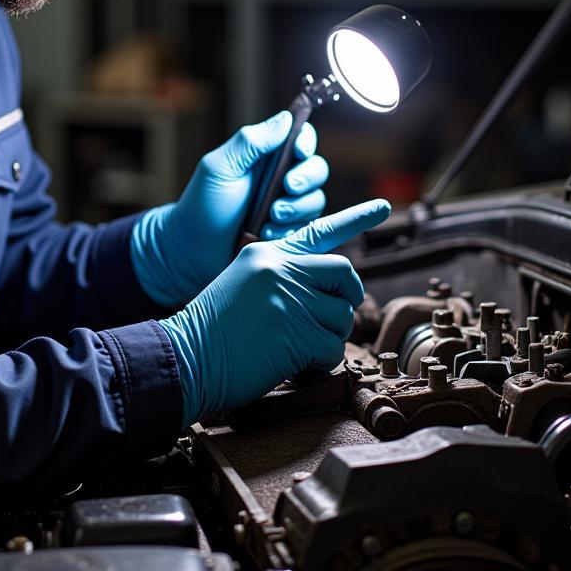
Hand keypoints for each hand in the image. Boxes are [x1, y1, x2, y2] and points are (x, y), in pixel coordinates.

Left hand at [131, 111, 328, 307]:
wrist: (191, 251)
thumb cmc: (201, 205)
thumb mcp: (220, 167)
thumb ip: (251, 142)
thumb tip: (285, 118)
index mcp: (264, 157)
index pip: (299, 138)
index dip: (306, 142)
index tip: (298, 151)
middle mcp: (279, 179)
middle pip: (316, 169)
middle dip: (306, 178)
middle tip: (286, 187)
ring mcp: (286, 207)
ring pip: (315, 200)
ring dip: (297, 207)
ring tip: (271, 217)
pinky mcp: (288, 233)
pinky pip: (307, 228)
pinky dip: (290, 230)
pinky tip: (266, 234)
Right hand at [156, 200, 390, 425]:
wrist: (186, 356)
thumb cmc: (212, 329)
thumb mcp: (243, 284)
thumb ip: (282, 277)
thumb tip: (326, 293)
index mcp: (267, 253)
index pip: (319, 231)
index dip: (356, 217)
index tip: (385, 207)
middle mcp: (280, 268)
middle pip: (343, 274)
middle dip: (345, 300)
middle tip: (328, 319)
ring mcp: (289, 298)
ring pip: (341, 316)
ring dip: (326, 338)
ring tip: (294, 345)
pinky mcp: (295, 332)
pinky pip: (332, 348)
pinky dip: (319, 362)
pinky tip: (293, 363)